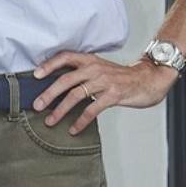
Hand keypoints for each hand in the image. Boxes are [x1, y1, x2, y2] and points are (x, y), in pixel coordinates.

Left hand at [33, 53, 179, 134]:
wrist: (149, 79)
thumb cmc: (122, 77)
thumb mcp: (101, 69)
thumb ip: (82, 74)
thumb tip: (57, 87)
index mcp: (90, 60)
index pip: (66, 57)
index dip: (49, 65)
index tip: (35, 75)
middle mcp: (96, 68)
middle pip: (66, 79)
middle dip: (49, 93)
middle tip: (37, 105)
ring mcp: (105, 81)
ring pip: (76, 95)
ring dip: (60, 110)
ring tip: (50, 120)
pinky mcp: (114, 94)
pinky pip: (92, 109)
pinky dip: (81, 121)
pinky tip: (73, 129)